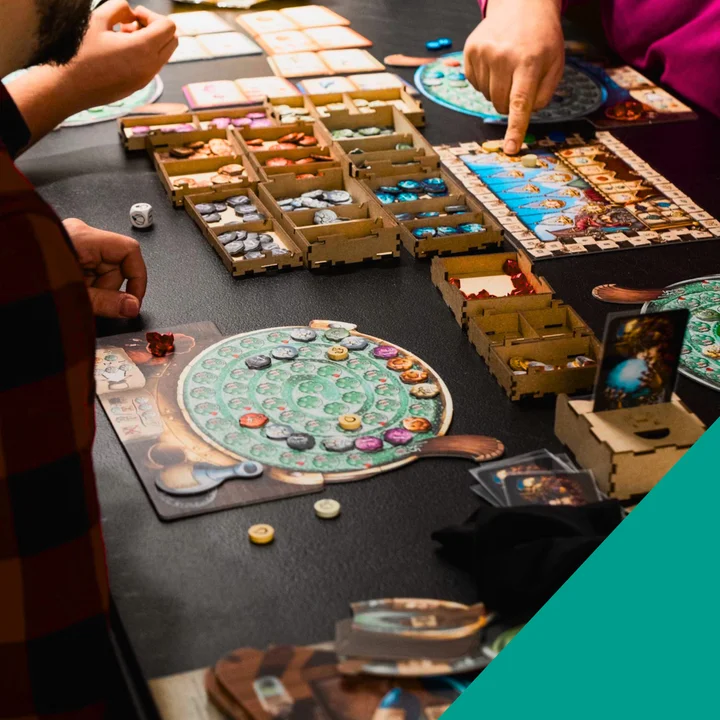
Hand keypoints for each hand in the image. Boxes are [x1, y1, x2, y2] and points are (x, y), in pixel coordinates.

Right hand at [62, 1, 176, 110]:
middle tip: (130, 25)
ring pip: (164, 54)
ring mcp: (147, 79)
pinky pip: (153, 65)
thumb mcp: (97, 19)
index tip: (132, 16)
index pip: (169, 26)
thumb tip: (131, 11)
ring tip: (122, 36)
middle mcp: (150, 66)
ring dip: (150, 41)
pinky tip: (120, 50)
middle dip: (155, 28)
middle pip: (173, 40)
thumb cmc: (79, 52)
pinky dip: (144, 54)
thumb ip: (119, 7)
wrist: (70, 87)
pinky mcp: (140, 86)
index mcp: (143, 49)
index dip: (151, 15)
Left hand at [63, 219, 146, 318]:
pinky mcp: (66, 251)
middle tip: (89, 300)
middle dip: (107, 288)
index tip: (133, 300)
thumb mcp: (74, 298)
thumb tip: (133, 307)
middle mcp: (79, 235)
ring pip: (102, 270)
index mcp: (83, 238)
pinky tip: (70, 290)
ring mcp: (72, 242)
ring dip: (94, 289)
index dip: (137, 277)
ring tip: (73, 296)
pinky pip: (88, 269)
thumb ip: (106, 303)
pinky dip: (84, 285)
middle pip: (116, 265)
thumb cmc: (27, 282)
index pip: (129, 251)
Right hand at [464, 0, 564, 153]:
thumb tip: (525, 115)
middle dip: (510, 102)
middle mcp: (503, 57)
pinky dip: (485, 80)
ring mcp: (483, 53)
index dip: (515, 129)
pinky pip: (475, 84)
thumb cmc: (542, 38)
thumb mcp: (555, 63)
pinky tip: (495, 63)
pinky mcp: (470, 52)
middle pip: (500, 105)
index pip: (520, 103)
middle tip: (519, 82)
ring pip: (486, 97)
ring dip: (497, 90)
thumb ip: (543, 94)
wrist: (522, 3)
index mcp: (529, 61)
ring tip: (507, 67)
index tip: (510, 149)